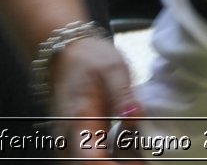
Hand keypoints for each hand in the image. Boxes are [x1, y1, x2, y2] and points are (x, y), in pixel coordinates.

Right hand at [53, 35, 136, 158]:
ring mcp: (68, 138)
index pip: (89, 158)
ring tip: (135, 155)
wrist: (66, 52)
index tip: (136, 163)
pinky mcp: (72, 138)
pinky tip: (125, 150)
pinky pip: (86, 157)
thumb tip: (135, 117)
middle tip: (140, 159)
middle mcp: (68, 133)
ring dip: (111, 161)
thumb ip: (123, 95)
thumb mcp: (113, 69)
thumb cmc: (89, 58)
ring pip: (85, 162)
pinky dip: (105, 157)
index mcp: (79, 117)